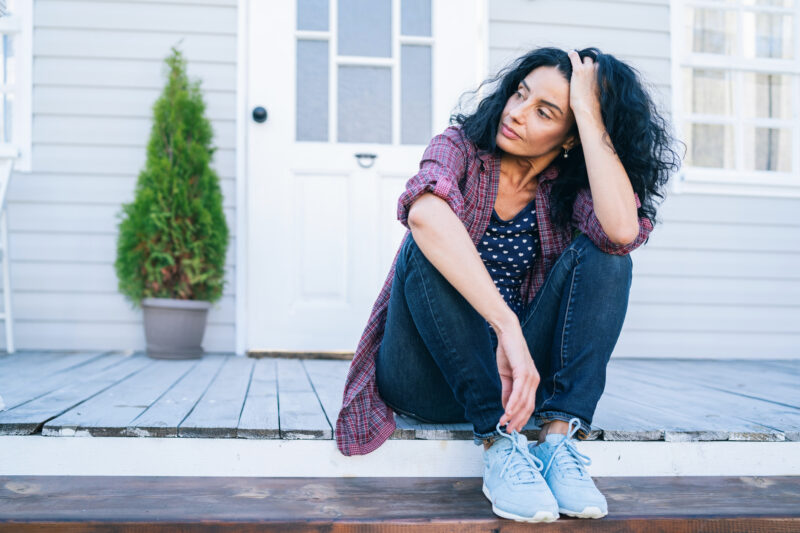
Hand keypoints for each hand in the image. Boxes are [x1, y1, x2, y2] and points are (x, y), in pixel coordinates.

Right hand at [495, 318, 539, 432]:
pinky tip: (507, 411)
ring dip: (514, 415)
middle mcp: (534, 380)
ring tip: (505, 424)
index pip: (529, 405)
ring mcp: (530, 376)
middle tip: (508, 431)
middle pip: (528, 406)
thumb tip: (507, 407)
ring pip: (524, 401)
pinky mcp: (523, 371)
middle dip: (518, 421)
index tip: (513, 427)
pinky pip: (519, 392)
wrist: (507, 333)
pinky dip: (513, 403)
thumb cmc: (507, 352)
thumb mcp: (506, 376)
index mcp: (531, 382)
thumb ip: (508, 392)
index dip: (521, 418)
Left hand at [567, 49, 601, 117]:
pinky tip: (570, 53)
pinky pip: (575, 57)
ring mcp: (588, 69)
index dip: (593, 68)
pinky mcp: (579, 70)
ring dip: (581, 61)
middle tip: (581, 69)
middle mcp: (598, 69)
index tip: (588, 72)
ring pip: (585, 58)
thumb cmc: (594, 105)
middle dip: (587, 64)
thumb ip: (601, 85)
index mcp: (605, 74)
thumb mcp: (602, 93)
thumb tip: (597, 85)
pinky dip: (572, 54)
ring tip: (575, 63)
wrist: (587, 109)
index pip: (599, 65)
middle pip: (592, 61)